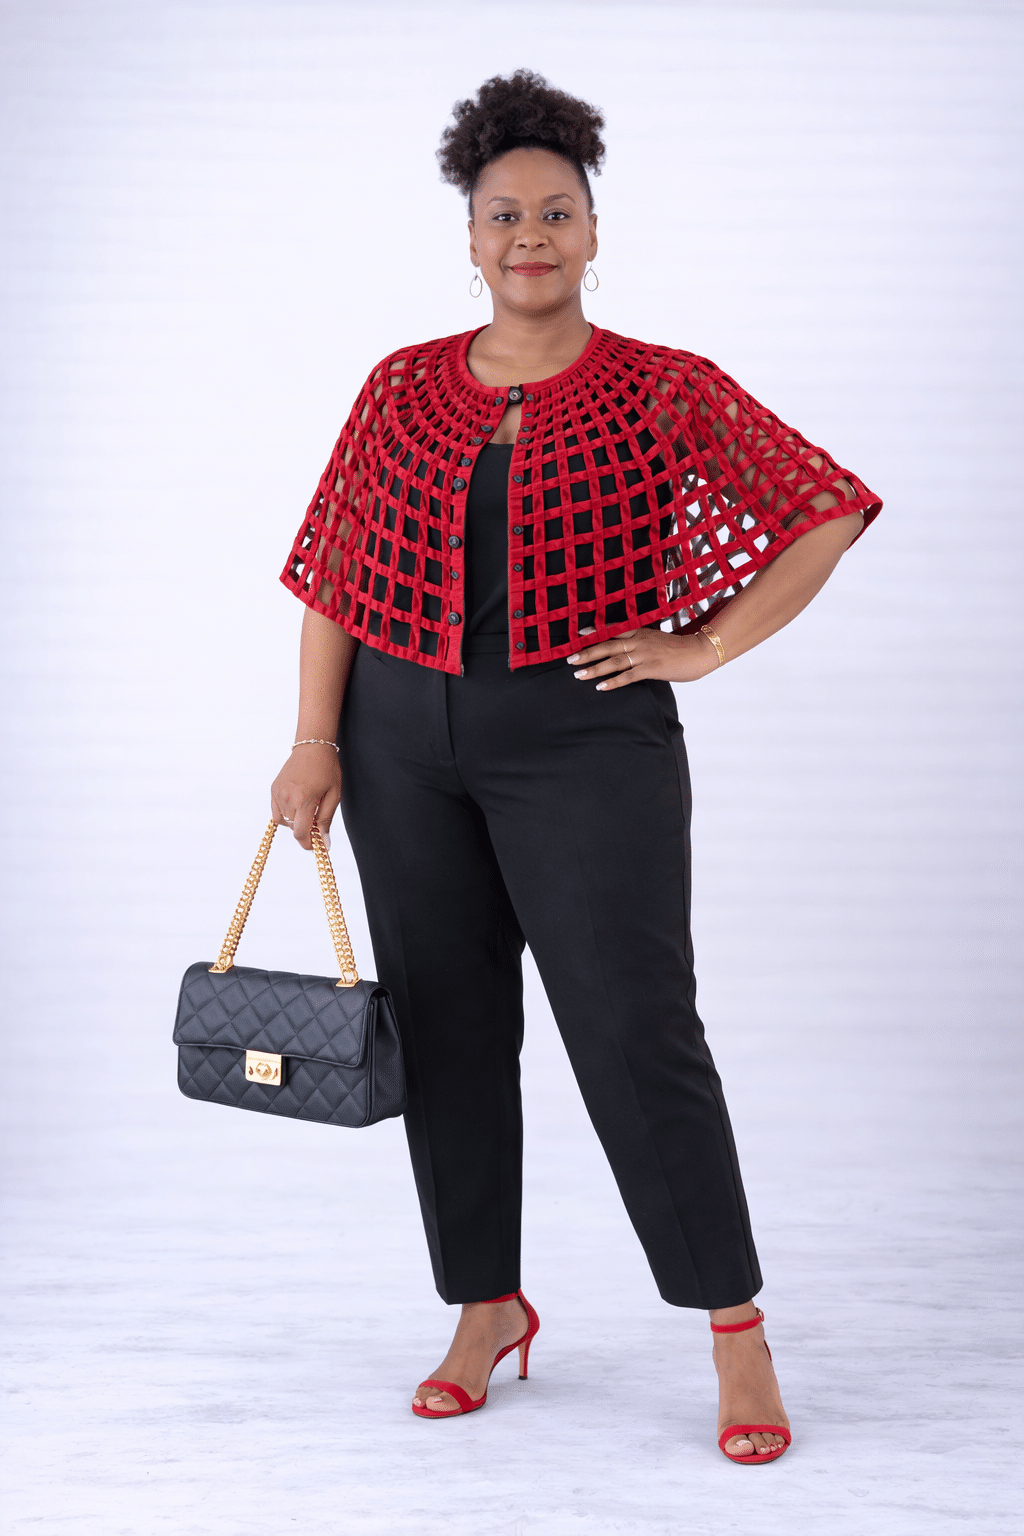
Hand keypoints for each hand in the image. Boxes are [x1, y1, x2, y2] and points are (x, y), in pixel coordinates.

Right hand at [270, 743, 341, 850]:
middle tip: (317, 820)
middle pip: (293, 829)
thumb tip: (323, 842)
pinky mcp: (273, 790)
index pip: (300, 833)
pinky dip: (286, 814)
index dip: (308, 844)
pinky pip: (277, 812)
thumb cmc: (327, 769)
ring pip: (284, 822)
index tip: (315, 845)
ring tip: (307, 808)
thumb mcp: (333, 795)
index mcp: (304, 800)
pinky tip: (297, 805)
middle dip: (305, 830)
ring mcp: (278, 794)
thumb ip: (326, 819)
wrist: (312, 747)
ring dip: (295, 822)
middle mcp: (287, 798)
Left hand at [565, 627, 718, 690]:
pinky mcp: (652, 669)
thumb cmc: (680, 647)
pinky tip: (600, 687)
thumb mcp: (657, 639)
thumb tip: (628, 648)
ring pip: (614, 661)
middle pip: (607, 646)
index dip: (594, 632)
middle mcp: (639, 641)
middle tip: (570, 660)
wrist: (700, 651)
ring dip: (594, 668)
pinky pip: (628, 676)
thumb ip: (641, 641)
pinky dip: (613, 682)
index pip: (612, 631)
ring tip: (578, 675)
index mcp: (640, 631)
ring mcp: (645, 655)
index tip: (578, 634)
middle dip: (587, 653)